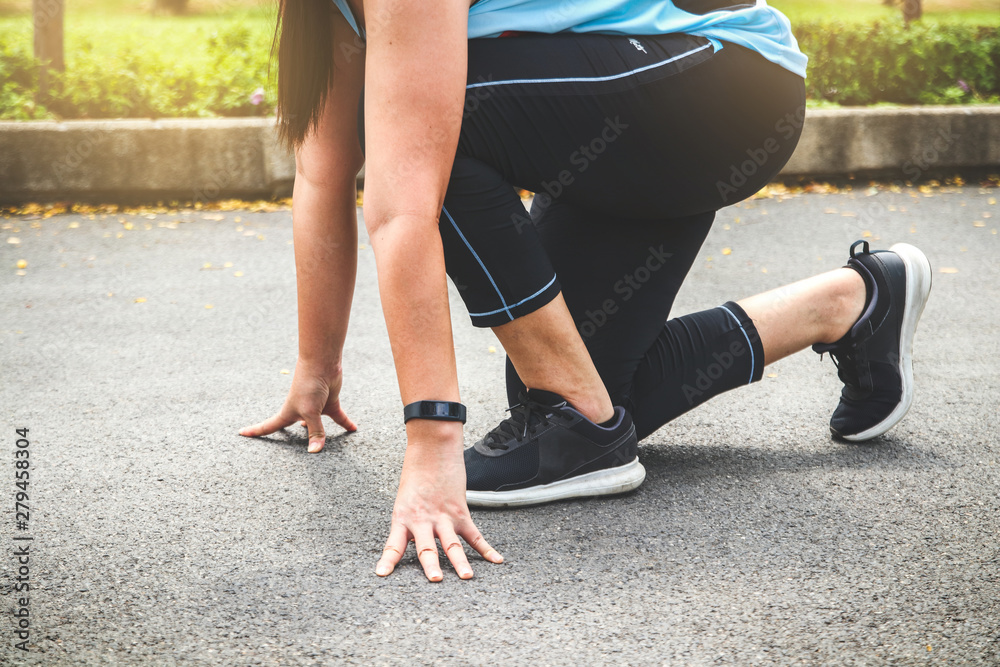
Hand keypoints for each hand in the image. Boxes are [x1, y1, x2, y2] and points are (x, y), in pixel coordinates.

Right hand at [239, 359, 355, 451]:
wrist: (323, 363)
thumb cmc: (309, 385)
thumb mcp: (311, 412)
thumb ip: (315, 432)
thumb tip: (315, 452)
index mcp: (288, 413)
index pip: (269, 427)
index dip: (255, 432)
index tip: (241, 433)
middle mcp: (300, 412)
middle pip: (292, 429)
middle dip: (288, 438)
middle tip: (283, 450)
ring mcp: (315, 408)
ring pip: (317, 425)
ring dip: (319, 433)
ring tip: (321, 445)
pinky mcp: (329, 403)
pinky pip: (338, 417)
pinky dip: (346, 423)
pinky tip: (354, 429)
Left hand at [376, 420, 502, 580]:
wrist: (432, 450)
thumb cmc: (415, 475)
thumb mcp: (404, 502)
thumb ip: (409, 524)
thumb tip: (414, 545)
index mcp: (403, 518)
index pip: (393, 544)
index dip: (388, 560)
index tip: (381, 574)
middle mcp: (422, 521)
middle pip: (427, 547)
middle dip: (431, 565)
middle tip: (436, 580)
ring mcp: (443, 517)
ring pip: (452, 544)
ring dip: (460, 562)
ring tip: (467, 576)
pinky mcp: (461, 512)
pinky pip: (474, 535)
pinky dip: (486, 549)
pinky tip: (497, 560)